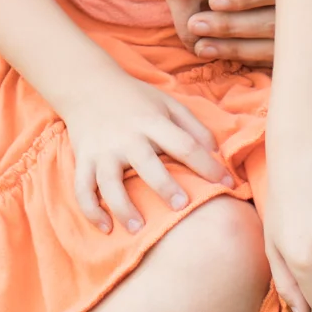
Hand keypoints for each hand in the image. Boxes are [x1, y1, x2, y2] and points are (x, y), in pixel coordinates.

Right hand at [66, 71, 228, 235]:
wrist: (87, 84)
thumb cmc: (135, 99)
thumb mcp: (167, 102)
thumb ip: (193, 126)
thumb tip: (218, 152)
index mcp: (151, 121)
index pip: (184, 144)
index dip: (208, 165)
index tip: (228, 184)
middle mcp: (126, 137)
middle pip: (146, 163)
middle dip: (164, 186)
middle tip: (182, 206)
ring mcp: (102, 150)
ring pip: (109, 182)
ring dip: (122, 206)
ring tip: (138, 227)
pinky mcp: (83, 159)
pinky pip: (82, 188)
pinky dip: (91, 209)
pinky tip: (106, 227)